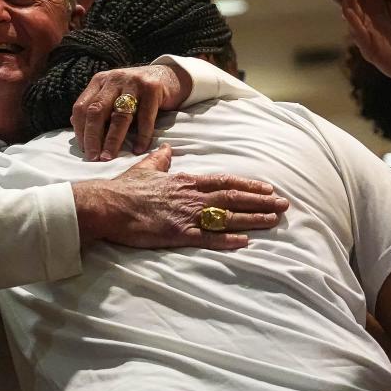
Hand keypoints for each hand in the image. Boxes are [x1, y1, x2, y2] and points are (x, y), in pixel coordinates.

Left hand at [71, 64, 192, 161]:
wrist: (169, 76)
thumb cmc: (137, 91)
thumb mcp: (113, 94)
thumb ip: (96, 107)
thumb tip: (75, 124)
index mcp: (99, 81)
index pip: (82, 106)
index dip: (79, 130)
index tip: (84, 150)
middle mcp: (114, 79)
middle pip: (96, 111)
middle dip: (92, 137)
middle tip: (93, 158)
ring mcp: (133, 82)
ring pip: (119, 115)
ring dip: (112, 140)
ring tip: (109, 157)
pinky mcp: (152, 88)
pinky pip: (145, 117)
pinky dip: (142, 136)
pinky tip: (138, 149)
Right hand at [72, 144, 287, 248]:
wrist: (106, 205)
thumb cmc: (124, 188)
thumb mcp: (146, 168)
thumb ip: (161, 160)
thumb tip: (168, 149)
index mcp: (185, 181)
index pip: (224, 181)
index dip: (248, 186)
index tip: (268, 188)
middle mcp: (191, 196)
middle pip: (233, 198)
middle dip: (260, 202)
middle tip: (284, 204)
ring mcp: (186, 215)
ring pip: (226, 217)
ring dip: (253, 219)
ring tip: (274, 221)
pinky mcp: (177, 234)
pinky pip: (208, 238)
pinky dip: (228, 240)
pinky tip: (245, 242)